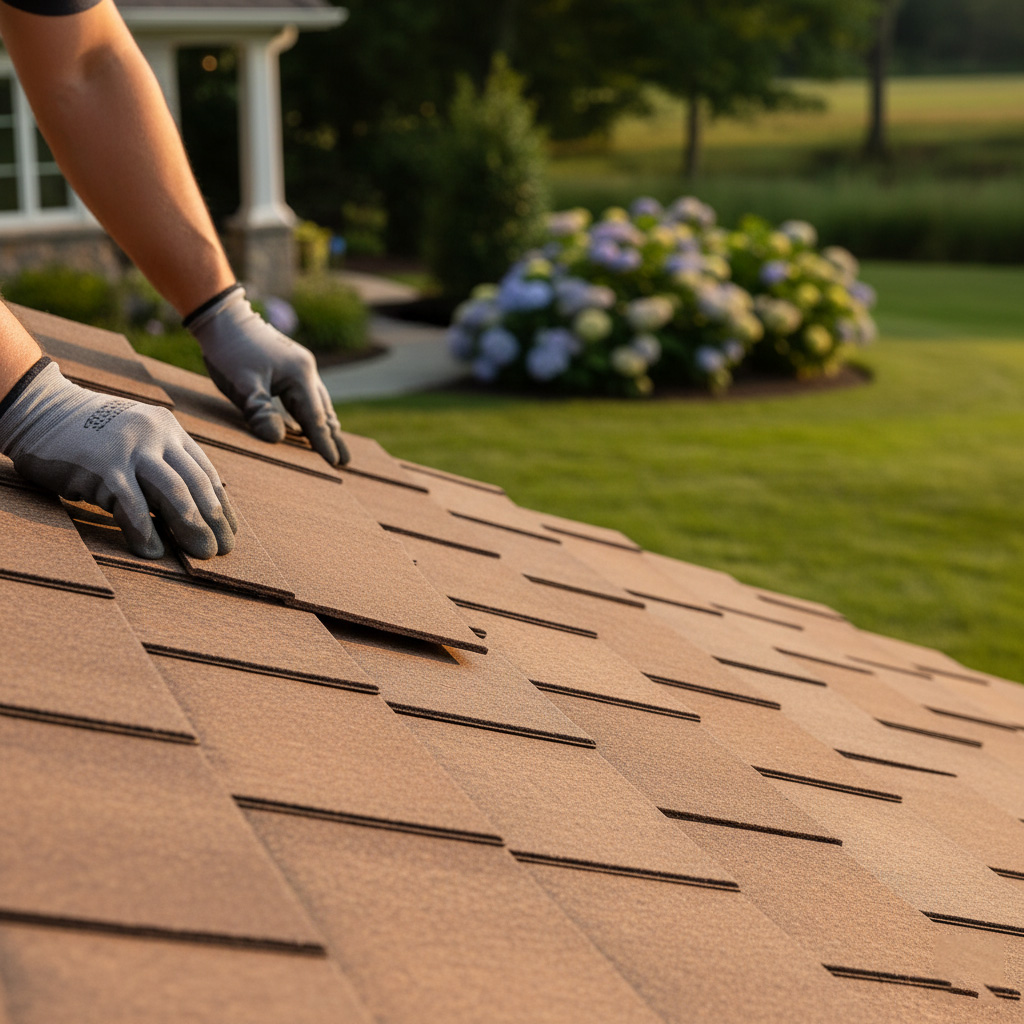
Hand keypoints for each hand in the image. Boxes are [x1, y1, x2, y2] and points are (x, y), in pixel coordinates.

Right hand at [0, 359, 236, 558]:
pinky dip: (146, 532)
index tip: (230, 531)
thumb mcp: (136, 439)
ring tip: (200, 554)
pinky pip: (132, 506)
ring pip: (174, 494)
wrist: (40, 410)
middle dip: (214, 521)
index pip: (207, 473)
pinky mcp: (103, 466)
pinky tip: (153, 552)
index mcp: (169, 430)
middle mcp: (156, 435)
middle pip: (197, 485)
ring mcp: (130, 449)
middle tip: (222, 551)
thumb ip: (162, 465)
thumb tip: (190, 513)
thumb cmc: (90, 435)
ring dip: (191, 528)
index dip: (222, 506)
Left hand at [187, 286, 348, 466]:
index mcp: (300, 375)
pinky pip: (306, 395)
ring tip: (334, 442)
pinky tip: (308, 422)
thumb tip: (277, 439)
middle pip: (323, 410)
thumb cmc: (229, 351)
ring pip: (317, 401)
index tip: (335, 463)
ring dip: (325, 424)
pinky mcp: (290, 365)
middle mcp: (306, 370)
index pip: (315, 417)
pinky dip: (312, 412)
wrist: (222, 316)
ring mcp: (300, 366)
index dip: (324, 442)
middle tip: (345, 461)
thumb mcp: (241, 384)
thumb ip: (259, 412)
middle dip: (333, 436)